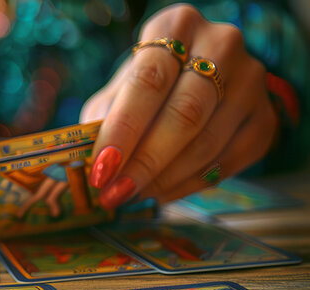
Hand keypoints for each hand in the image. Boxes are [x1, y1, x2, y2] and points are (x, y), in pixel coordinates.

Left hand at [80, 4, 277, 207]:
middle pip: (185, 113)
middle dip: (145, 161)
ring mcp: (252, 80)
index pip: (149, 80)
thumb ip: (104, 121)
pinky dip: (191, 184)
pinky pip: (231, 160)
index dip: (123, 129)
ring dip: (166, 178)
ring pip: (209, 141)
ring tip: (134, 195)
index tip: (102, 167)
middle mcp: (222, 44)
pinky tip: (162, 193)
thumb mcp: (117, 91)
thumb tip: (91, 167)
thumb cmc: (145, 87)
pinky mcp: (266, 116)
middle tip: (116, 192)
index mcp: (177, 26)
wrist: (192, 77)